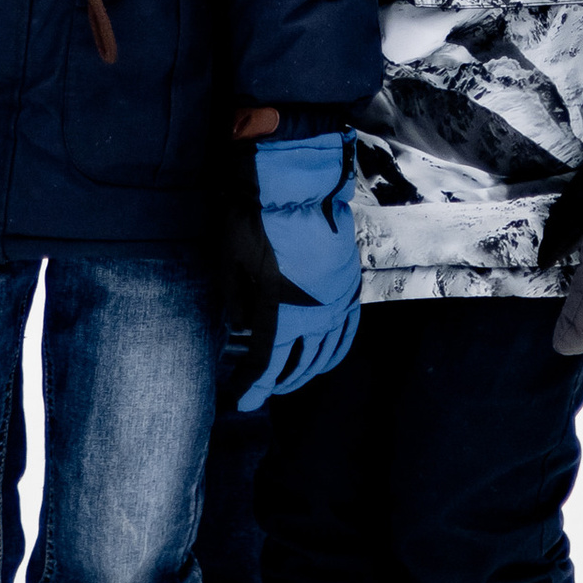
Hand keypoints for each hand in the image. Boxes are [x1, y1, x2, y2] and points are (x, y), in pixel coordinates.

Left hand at [224, 123, 360, 411]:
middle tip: (258, 390)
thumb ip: (236, 302)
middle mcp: (315, 315)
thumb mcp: (231, 261)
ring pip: (326, 353)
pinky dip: (335, 350)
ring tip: (288, 379)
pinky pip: (348, 331)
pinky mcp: (351, 286)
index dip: (252, 388)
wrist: (297, 180)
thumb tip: (240, 329)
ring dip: (306, 372)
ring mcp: (338, 301)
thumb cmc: (255, 218)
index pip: (266, 365)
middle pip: (297, 366)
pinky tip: (325, 356)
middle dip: (277, 383)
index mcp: (281, 312)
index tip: (240, 402)